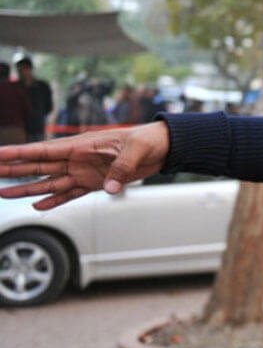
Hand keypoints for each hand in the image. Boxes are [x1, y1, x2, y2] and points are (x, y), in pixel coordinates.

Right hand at [0, 122, 169, 209]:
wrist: (161, 148)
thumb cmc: (146, 141)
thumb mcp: (135, 151)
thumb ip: (120, 168)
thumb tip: (110, 188)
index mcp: (81, 146)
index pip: (43, 151)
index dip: (18, 153)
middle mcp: (77, 159)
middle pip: (38, 166)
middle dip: (13, 170)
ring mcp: (84, 172)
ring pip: (49, 182)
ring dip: (27, 189)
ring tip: (4, 192)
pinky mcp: (95, 183)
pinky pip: (70, 194)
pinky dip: (54, 201)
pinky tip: (37, 206)